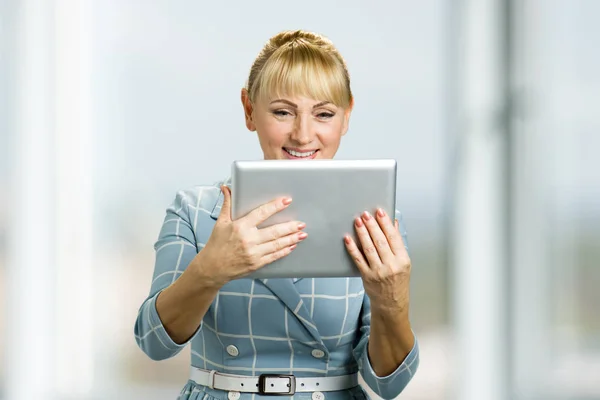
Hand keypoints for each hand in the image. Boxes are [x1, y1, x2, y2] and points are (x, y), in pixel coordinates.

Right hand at [192, 185, 306, 287]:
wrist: (212, 268)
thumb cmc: (216, 244)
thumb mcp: (220, 222)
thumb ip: (227, 204)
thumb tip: (226, 187)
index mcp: (240, 226)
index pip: (261, 213)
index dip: (275, 206)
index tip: (287, 201)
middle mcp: (248, 240)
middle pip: (274, 231)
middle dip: (290, 226)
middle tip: (301, 223)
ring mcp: (253, 253)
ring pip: (277, 244)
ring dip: (291, 238)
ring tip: (302, 234)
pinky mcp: (256, 264)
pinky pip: (274, 256)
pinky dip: (285, 251)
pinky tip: (292, 246)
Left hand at [343, 209, 411, 312]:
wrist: (392, 303)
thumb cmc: (398, 282)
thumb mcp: (403, 262)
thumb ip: (397, 242)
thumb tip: (394, 224)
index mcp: (402, 260)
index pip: (393, 237)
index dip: (385, 223)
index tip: (380, 212)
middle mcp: (391, 265)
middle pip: (380, 241)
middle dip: (372, 225)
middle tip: (365, 214)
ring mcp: (378, 271)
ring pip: (369, 248)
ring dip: (362, 233)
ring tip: (358, 222)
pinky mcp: (367, 276)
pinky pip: (358, 259)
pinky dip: (352, 248)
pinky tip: (348, 239)